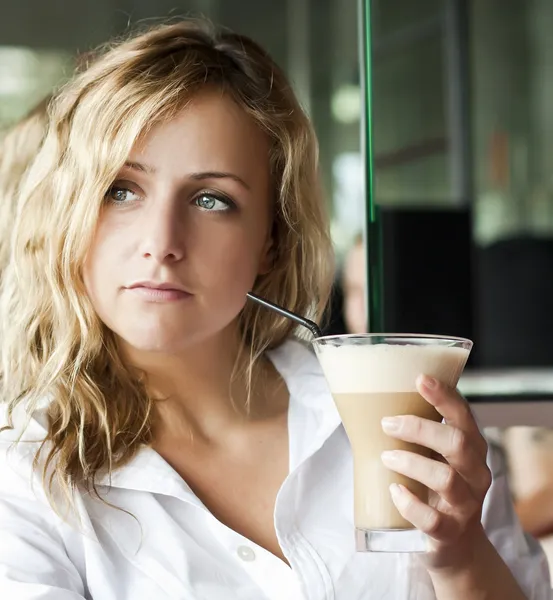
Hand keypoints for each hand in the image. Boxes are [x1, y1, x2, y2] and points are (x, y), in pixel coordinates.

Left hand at [381, 375, 491, 570]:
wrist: (455, 544)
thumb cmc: (435, 486)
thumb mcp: (434, 455)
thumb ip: (418, 432)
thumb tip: (371, 399)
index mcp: (471, 448)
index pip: (464, 416)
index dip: (444, 396)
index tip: (420, 379)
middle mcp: (475, 473)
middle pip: (456, 443)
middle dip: (419, 428)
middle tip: (387, 424)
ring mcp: (466, 505)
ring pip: (446, 478)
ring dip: (411, 462)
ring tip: (386, 457)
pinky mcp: (450, 533)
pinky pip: (432, 519)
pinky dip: (410, 503)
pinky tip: (394, 490)